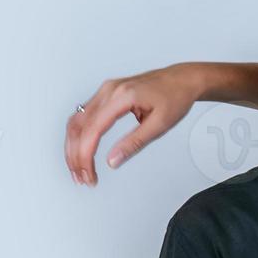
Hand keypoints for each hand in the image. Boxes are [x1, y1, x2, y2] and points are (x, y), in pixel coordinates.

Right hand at [65, 64, 204, 184]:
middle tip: (81, 177)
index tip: (88, 173)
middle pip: (78, 126)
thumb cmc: (175, 97)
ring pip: (77, 121)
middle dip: (75, 155)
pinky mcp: (107, 94)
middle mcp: (109, 90)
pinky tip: (81, 150)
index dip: (86, 154)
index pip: (93, 129)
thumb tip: (113, 160)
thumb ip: (134, 143)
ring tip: (79, 169)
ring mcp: (106, 90)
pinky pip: (84, 116)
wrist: (183, 79)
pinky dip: (80, 135)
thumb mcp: (160, 124)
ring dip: (73, 147)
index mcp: (122, 96)